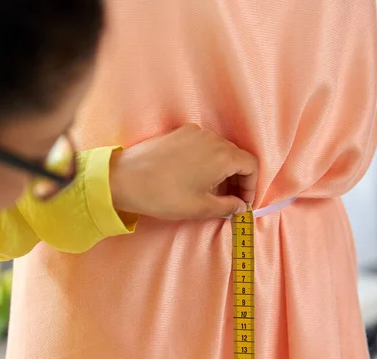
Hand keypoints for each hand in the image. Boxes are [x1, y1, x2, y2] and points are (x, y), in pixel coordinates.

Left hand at [109, 124, 257, 219]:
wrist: (125, 178)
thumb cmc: (164, 195)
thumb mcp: (200, 208)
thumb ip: (227, 206)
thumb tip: (239, 206)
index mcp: (222, 155)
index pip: (251, 165)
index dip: (252, 186)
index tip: (243, 203)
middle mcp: (211, 138)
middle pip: (236, 156)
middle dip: (237, 179)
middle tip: (229, 200)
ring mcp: (193, 132)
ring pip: (219, 149)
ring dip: (221, 169)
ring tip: (210, 191)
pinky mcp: (178, 133)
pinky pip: (201, 145)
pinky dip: (205, 160)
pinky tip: (193, 177)